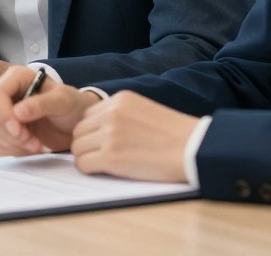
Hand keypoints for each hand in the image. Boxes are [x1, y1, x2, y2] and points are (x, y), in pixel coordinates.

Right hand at [0, 67, 99, 154]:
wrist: (76, 123)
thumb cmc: (73, 106)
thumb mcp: (64, 101)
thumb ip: (42, 104)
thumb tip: (18, 112)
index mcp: (17, 78)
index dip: (3, 115)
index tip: (19, 132)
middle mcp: (6, 93)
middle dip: (8, 133)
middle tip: (33, 143)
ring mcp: (3, 112)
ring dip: (11, 143)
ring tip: (35, 146)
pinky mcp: (4, 129)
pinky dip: (11, 149)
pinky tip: (29, 147)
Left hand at [70, 91, 197, 182]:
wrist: (193, 148)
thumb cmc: (174, 134)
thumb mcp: (144, 110)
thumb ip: (119, 114)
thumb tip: (96, 130)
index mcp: (120, 99)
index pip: (87, 115)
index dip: (93, 132)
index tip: (104, 142)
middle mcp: (111, 113)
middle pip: (78, 131)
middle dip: (87, 145)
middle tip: (102, 156)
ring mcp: (110, 134)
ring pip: (77, 148)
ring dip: (88, 158)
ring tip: (107, 164)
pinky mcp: (111, 156)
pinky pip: (83, 164)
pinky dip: (90, 170)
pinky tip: (107, 171)